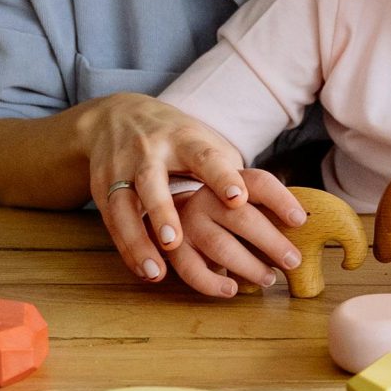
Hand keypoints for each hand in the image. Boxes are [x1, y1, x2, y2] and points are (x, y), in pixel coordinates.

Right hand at [78, 93, 250, 282]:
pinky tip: (147, 272)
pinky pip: (113, 222)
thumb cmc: (179, 138)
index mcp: (185, 139)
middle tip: (177, 241)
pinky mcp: (104, 189)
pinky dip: (128, 249)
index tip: (238, 198)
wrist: (117, 117)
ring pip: (125, 205)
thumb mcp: (207, 143)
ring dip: (139, 239)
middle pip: (153, 182)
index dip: (221, 177)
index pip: (205, 157)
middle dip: (163, 212)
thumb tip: (287, 212)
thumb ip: (236, 174)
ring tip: (158, 271)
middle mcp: (150, 153)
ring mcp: (122, 171)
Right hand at [168, 171, 308, 298]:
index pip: (260, 183)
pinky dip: (213, 284)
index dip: (281, 200)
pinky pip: (192, 270)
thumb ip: (276, 212)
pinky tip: (233, 290)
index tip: (301, 220)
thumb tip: (330, 234)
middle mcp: (207, 197)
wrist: (174, 213)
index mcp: (231, 181)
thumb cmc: (228, 214)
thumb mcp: (249, 202)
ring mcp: (188, 222)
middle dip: (270, 241)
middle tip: (293, 260)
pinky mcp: (175, 248)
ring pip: (220, 245)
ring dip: (248, 265)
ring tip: (270, 278)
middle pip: (242, 216)